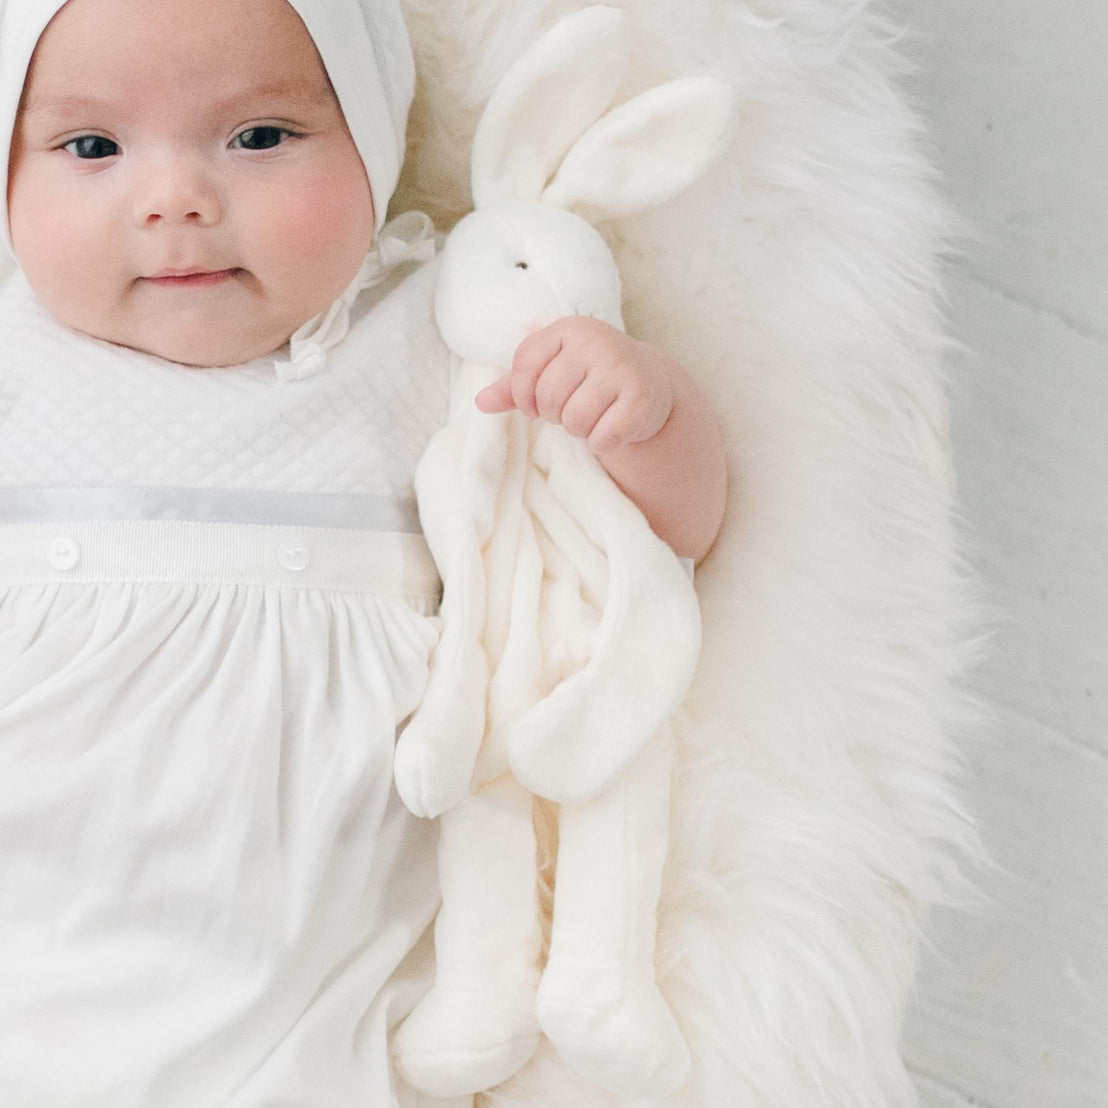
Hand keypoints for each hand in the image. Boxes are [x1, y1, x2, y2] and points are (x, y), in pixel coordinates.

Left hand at [474, 316, 677, 454]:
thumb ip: (516, 387)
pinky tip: (612, 427)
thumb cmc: (591, 377)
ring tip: (593, 417)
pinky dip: (602, 442)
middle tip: (573, 409)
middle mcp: (595, 341)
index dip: (523, 395)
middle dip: (555, 414)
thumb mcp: (554, 372)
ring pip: (575, 419)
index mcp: (568, 329)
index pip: (524, 365)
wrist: (649, 382)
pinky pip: (602, 437)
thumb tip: (480, 402)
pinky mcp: (641, 398)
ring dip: (579, 430)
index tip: (536, 405)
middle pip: (549, 396)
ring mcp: (621, 368)